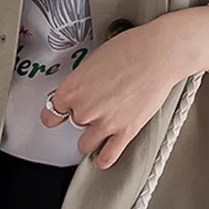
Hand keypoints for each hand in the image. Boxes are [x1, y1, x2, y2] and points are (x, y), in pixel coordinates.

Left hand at [40, 18, 184, 169]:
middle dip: (85, 117)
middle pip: (73, 125)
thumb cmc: (131, 50)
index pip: (51, 114)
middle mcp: (84, 109)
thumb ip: (83, 82)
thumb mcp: (94, 61)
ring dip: (92, 138)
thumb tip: (82, 90)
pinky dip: (103, 158)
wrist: (157, 55)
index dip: (58, 113)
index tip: (61, 114)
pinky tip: (104, 153)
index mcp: (72, 89)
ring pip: (85, 145)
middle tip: (98, 107)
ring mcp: (103, 124)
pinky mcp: (124, 134)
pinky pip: (106, 157)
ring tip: (101, 129)